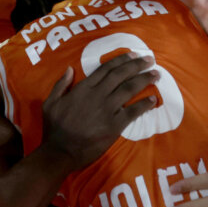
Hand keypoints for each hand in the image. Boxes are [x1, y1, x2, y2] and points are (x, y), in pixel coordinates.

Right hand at [41, 51, 159, 167]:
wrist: (61, 152)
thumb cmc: (54, 128)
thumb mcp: (50, 103)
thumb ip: (61, 84)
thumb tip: (70, 68)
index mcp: (83, 88)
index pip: (106, 68)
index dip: (122, 60)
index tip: (133, 54)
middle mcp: (98, 95)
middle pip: (121, 75)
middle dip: (137, 65)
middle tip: (150, 60)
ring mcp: (107, 110)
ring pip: (129, 89)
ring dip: (145, 80)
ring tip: (156, 75)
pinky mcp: (114, 126)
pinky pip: (133, 112)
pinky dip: (144, 105)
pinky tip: (153, 100)